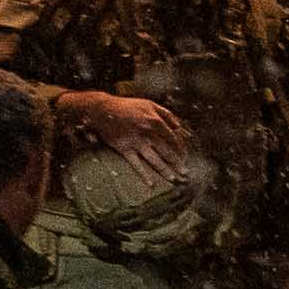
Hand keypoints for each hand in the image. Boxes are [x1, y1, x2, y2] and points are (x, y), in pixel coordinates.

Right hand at [63, 92, 191, 179]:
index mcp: (155, 121)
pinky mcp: (125, 149)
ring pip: (155, 160)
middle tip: (185, 173)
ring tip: (174, 180)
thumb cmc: (128, 106)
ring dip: (165, 171)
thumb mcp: (149, 105)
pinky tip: (152, 184)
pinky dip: (144, 175)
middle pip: (167, 152)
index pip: (174, 139)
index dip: (181, 150)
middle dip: (177, 164)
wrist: (103, 109)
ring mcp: (136, 142)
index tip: (185, 157)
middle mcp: (148, 133)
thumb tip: (180, 127)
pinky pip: (136, 164)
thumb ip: (166, 115)